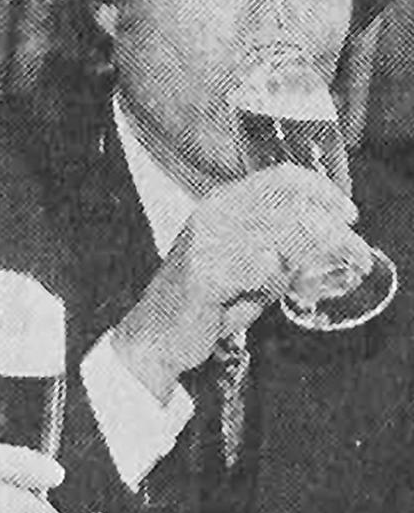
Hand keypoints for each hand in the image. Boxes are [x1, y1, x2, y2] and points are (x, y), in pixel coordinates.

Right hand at [112, 164, 361, 399]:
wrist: (156, 334)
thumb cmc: (206, 303)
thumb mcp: (250, 265)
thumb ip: (283, 248)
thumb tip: (330, 241)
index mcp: (222, 203)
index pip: (280, 177)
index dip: (322, 191)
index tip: (348, 213)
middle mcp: (213, 214)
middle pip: (291, 207)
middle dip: (333, 233)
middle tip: (357, 254)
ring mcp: (206, 240)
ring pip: (281, 237)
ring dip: (308, 261)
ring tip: (317, 281)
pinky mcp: (205, 271)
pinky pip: (259, 269)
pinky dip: (271, 283)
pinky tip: (261, 294)